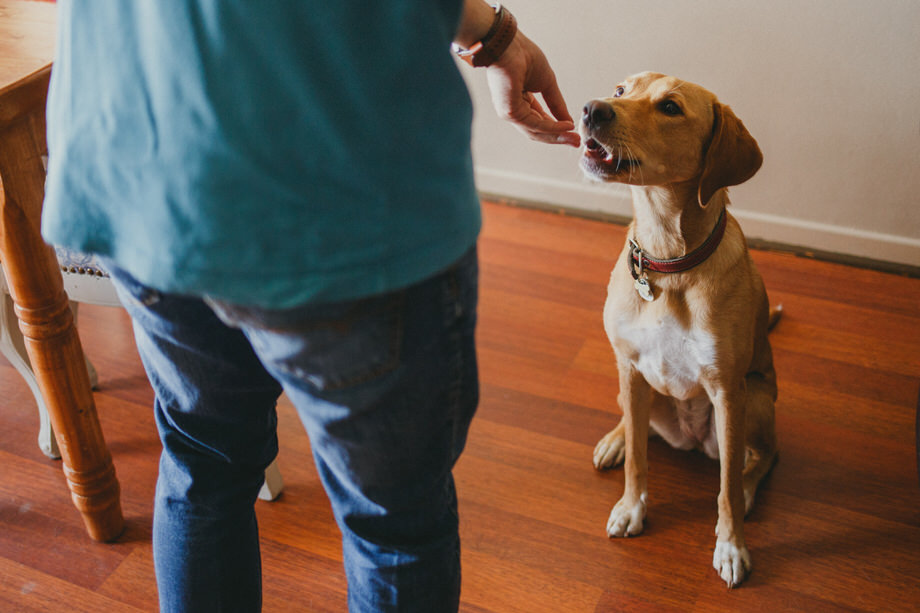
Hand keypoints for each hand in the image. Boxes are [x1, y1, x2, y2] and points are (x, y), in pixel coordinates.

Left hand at [485, 32, 580, 146]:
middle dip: (559, 137)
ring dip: (557, 136)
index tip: (574, 133)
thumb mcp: (547, 83)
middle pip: (538, 130)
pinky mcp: (510, 112)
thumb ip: (557, 104)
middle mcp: (514, 109)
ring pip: (536, 131)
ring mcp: (510, 112)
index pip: (540, 121)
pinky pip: (534, 124)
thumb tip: (568, 121)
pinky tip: (565, 126)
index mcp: (521, 101)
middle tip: (576, 142)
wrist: (510, 46)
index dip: (558, 128)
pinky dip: (551, 127)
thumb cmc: (524, 57)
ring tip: (573, 138)